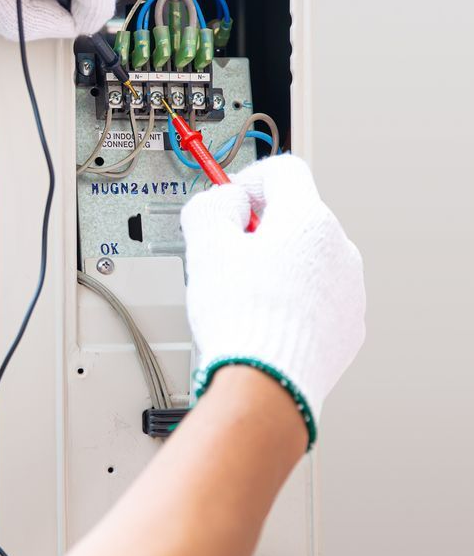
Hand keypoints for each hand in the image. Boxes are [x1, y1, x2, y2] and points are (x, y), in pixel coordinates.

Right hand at [180, 155, 365, 444]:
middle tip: (226, 254)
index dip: (249, 180)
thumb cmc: (240, 318)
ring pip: (309, 258)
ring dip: (279, 265)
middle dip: (260, 228)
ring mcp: (350, 289)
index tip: (230, 202)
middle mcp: (339, 249)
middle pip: (296, 216)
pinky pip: (319, 296)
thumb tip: (223, 201)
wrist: (266, 383)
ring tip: (244, 294)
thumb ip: (210, 206)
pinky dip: (294, 299)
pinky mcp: (349, 325)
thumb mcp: (205, 246)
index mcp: (308, 220)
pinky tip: (264, 318)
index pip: (283, 172)